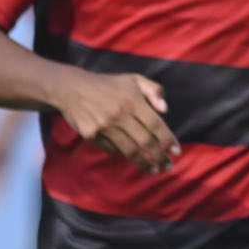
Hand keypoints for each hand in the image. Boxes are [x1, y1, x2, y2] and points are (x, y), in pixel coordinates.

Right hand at [54, 72, 177, 173]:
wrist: (72, 88)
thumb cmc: (108, 84)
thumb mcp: (133, 79)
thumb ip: (153, 90)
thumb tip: (165, 109)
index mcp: (132, 101)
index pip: (155, 124)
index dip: (168, 140)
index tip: (176, 151)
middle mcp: (119, 115)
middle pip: (144, 141)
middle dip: (159, 156)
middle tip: (167, 165)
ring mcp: (104, 127)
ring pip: (129, 150)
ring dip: (144, 162)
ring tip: (154, 169)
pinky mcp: (91, 135)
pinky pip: (112, 150)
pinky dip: (124, 156)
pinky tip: (134, 160)